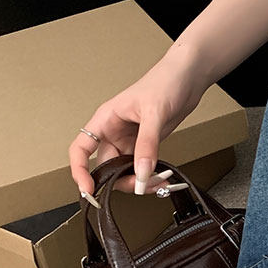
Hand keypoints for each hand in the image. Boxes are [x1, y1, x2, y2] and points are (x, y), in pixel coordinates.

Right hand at [68, 54, 208, 196]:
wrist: (187, 79)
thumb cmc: (165, 82)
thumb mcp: (154, 113)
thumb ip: (147, 145)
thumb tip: (141, 173)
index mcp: (105, 120)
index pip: (81, 149)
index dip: (80, 170)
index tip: (88, 189)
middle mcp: (114, 133)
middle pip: (106, 168)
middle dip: (121, 181)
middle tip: (141, 186)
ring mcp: (129, 141)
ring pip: (125, 172)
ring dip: (139, 182)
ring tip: (158, 181)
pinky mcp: (145, 147)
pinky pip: (142, 169)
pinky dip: (151, 178)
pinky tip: (163, 178)